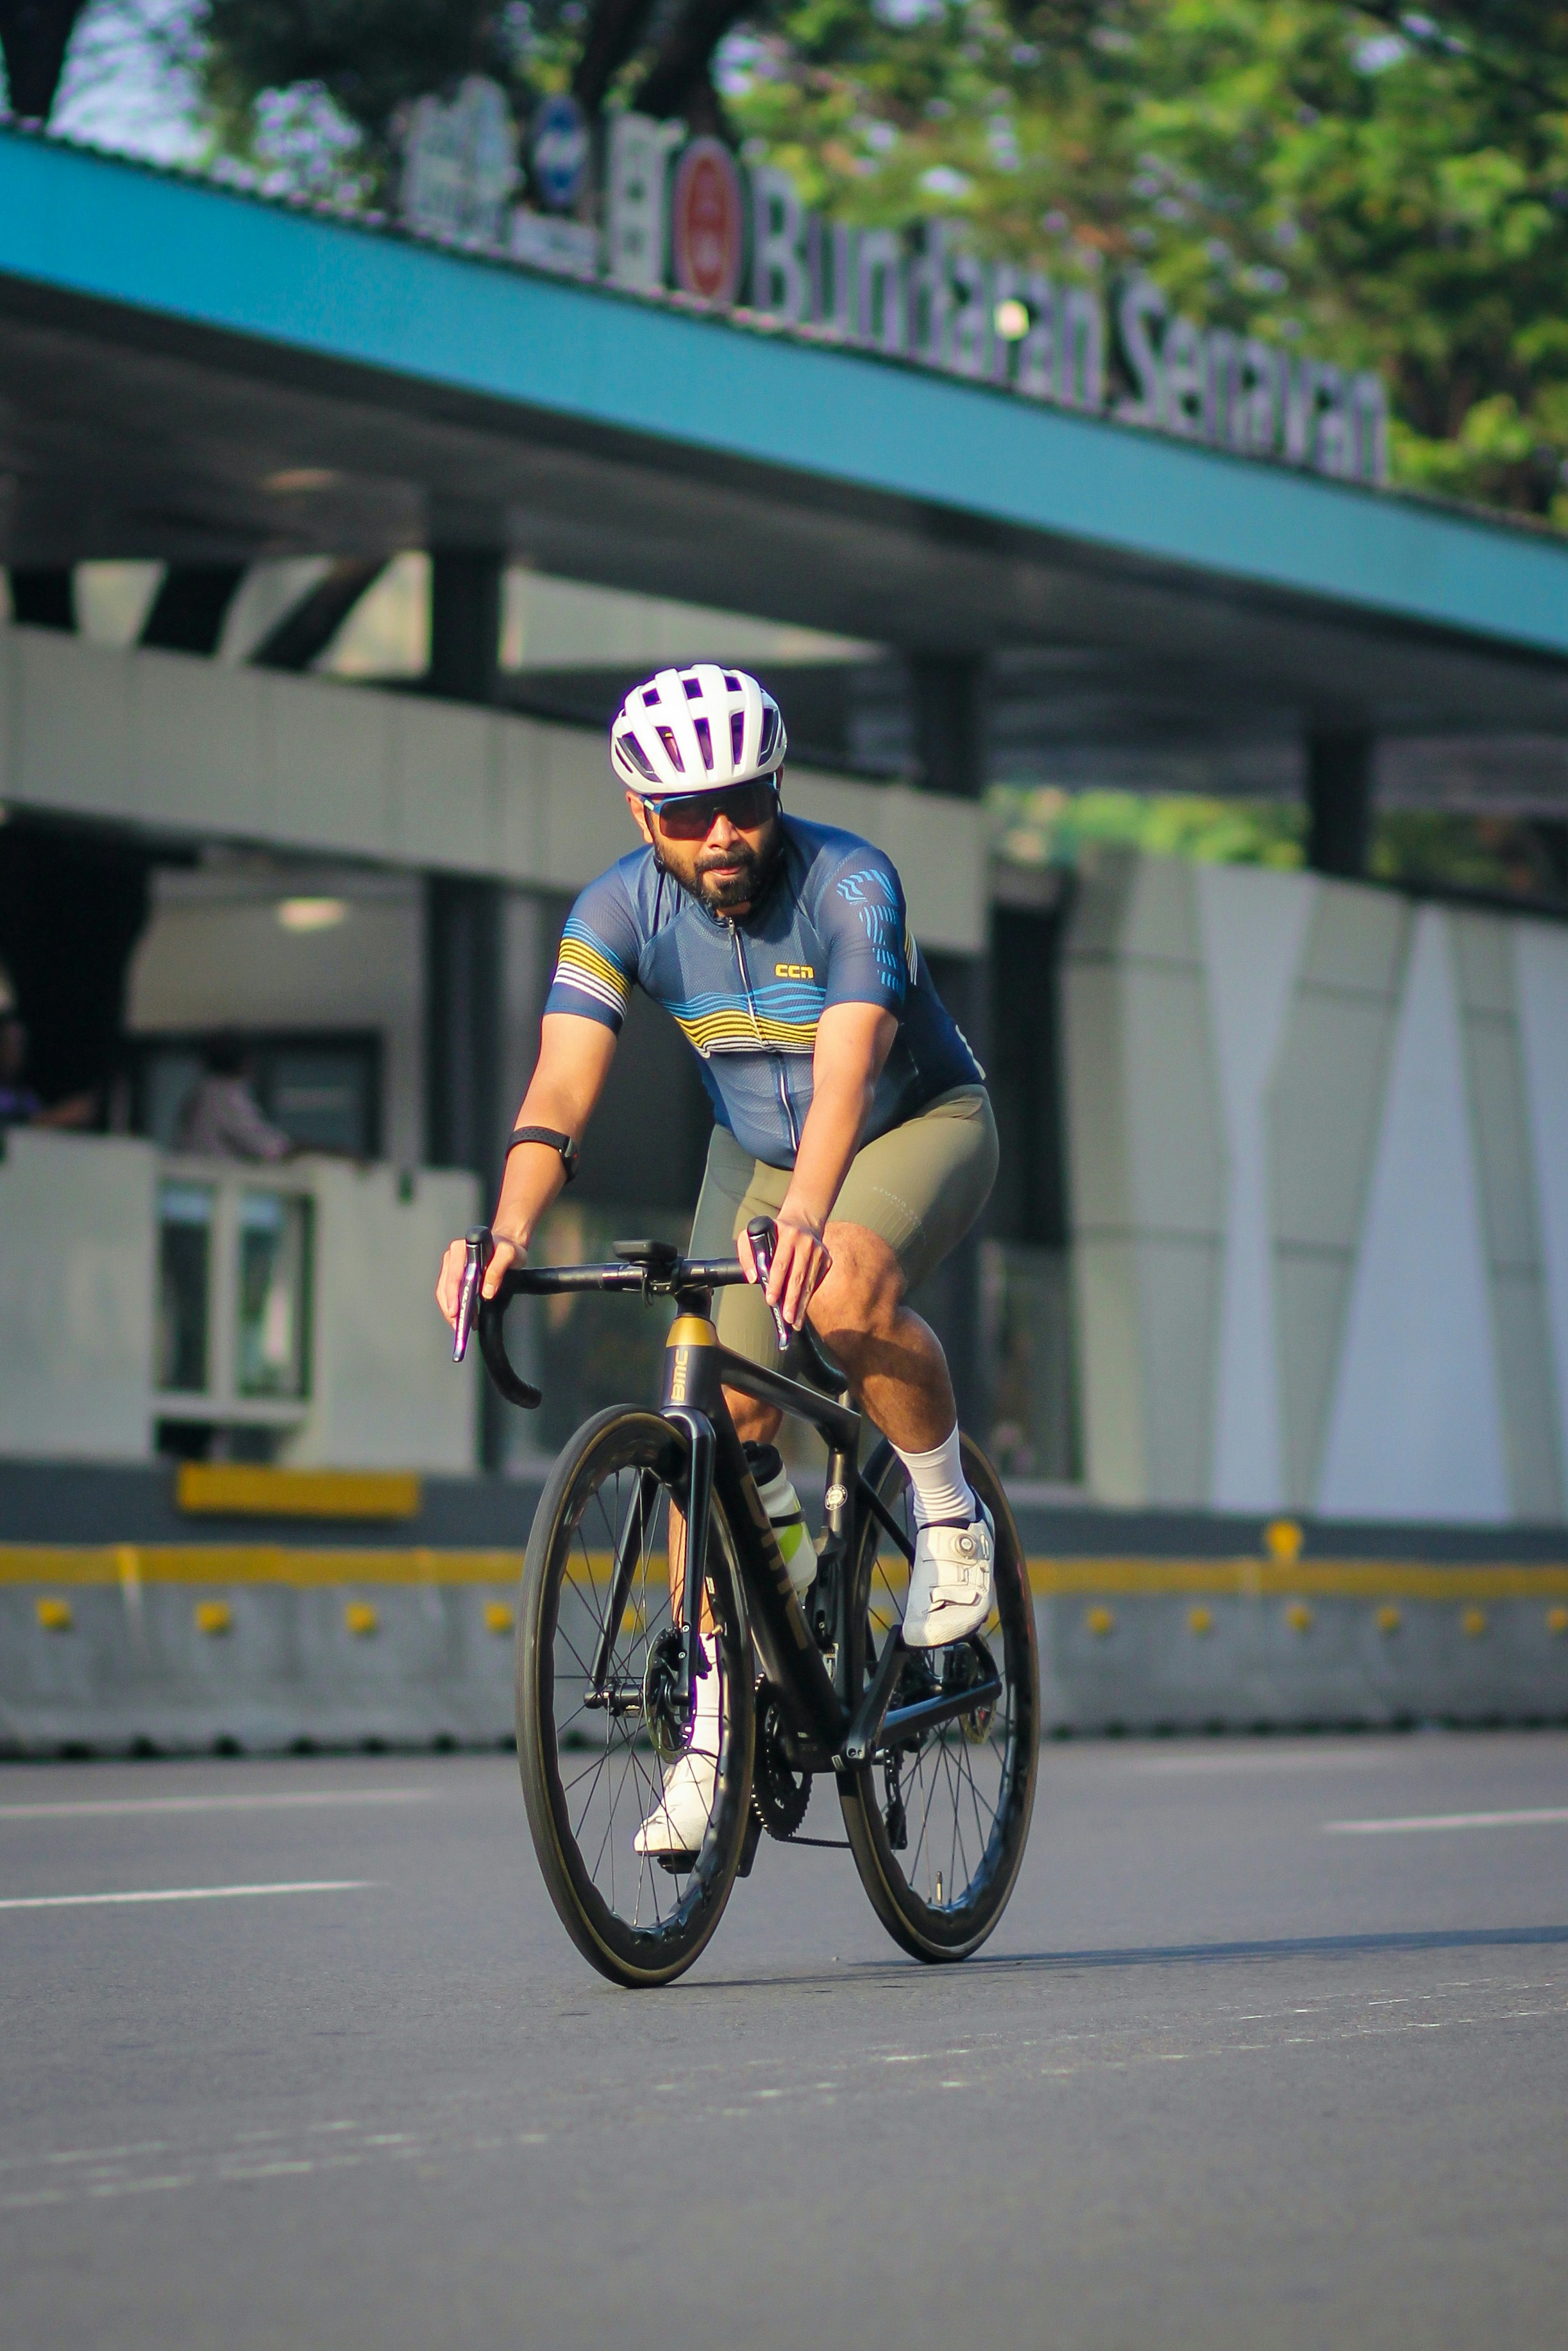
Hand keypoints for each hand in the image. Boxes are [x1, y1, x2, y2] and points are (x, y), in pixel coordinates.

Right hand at [435, 1230, 522, 1326]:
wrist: (508, 1244)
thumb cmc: (507, 1248)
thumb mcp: (509, 1254)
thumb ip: (498, 1269)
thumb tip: (486, 1291)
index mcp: (463, 1248)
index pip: (454, 1275)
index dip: (453, 1295)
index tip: (455, 1311)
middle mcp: (453, 1254)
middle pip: (445, 1285)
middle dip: (450, 1307)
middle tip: (458, 1325)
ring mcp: (452, 1263)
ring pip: (444, 1290)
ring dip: (450, 1308)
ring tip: (459, 1324)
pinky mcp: (453, 1272)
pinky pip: (449, 1291)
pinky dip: (454, 1304)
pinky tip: (462, 1316)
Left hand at [740, 1209, 830, 1332]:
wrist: (802, 1222)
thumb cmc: (773, 1233)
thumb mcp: (752, 1234)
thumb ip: (747, 1255)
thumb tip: (754, 1277)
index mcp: (787, 1235)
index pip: (781, 1263)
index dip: (776, 1284)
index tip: (771, 1300)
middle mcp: (806, 1242)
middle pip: (798, 1277)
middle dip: (792, 1300)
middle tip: (787, 1317)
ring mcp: (819, 1251)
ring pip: (809, 1283)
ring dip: (801, 1304)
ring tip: (794, 1321)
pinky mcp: (827, 1259)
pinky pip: (816, 1283)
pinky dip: (808, 1297)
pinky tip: (801, 1310)